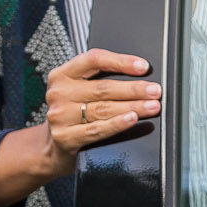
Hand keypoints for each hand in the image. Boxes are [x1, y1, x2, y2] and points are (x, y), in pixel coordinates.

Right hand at [0, 49, 158, 205]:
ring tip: (151, 106)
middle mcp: (59, 93)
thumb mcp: (79, 90)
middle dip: (134, 89)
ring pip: (103, 109)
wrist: (51, 146)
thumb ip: (100, 79)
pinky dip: (117, 124)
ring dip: (132, 107)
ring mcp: (60, 116)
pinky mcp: (65, 137)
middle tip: (155, 91)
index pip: (94, 60)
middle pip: (103, 88)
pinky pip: (97, 129)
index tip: (143, 66)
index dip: (120, 62)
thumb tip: (139, 74)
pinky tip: (132, 120)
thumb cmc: (72, 113)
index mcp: (63, 74)